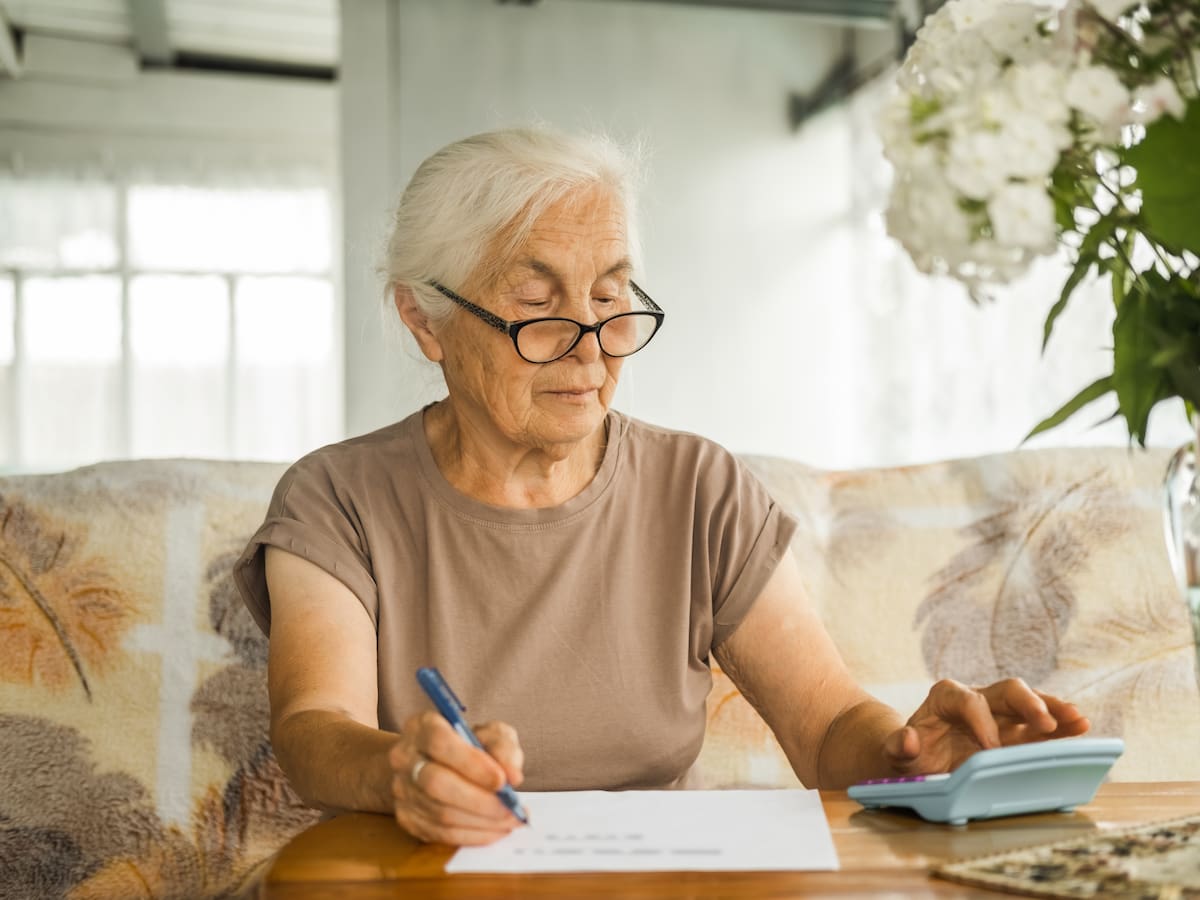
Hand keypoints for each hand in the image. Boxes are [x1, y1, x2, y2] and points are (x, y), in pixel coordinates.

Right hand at [388, 711, 525, 844]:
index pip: (440, 744)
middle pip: (436, 783)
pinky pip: (440, 834)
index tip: (502, 780)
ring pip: (439, 813)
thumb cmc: (466, 745)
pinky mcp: (406, 817)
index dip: (471, 764)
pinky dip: (472, 835)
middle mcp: (404, 757)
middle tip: (510, 809)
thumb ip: (503, 747)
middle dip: (479, 800)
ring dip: (481, 822)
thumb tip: (513, 777)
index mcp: (422, 726)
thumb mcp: (489, 733)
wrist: (432, 762)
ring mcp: (401, 789)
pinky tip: (494, 830)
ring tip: (510, 820)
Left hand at [883, 678, 1089, 774]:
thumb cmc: (910, 755)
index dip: (981, 721)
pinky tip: (1081, 729)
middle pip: (1007, 690)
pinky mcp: (1016, 731)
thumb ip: (898, 747)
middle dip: (1028, 704)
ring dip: (1054, 710)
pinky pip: (1042, 725)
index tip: (991, 749)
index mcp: (946, 697)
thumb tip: (909, 740)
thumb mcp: (897, 754)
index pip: (967, 700)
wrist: (920, 760)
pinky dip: (1061, 726)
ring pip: (1031, 703)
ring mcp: (1001, 714)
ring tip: (1078, 720)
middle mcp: (977, 698)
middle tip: (1046, 722)